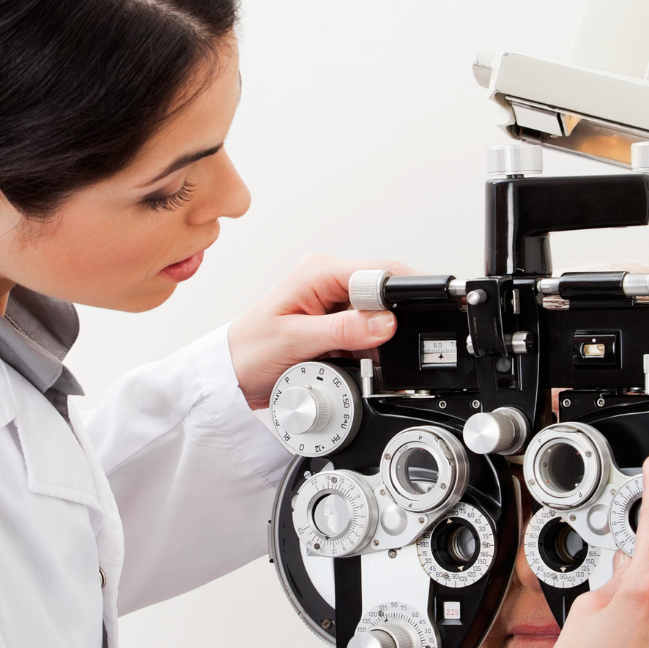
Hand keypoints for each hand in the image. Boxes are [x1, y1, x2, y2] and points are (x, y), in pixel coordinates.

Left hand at [227, 256, 416, 408]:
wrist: (234, 376)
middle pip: (384, 292)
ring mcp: (334, 302)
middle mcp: (329, 281)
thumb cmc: (250, 352)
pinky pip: (368, 331)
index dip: (403, 292)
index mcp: (318, 273)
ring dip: (380, 338)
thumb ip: (343, 330)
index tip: (414, 318)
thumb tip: (385, 321)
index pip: (378, 272)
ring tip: (359, 357)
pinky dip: (371, 349)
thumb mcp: (296, 341)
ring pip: (380, 315)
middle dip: (393, 319)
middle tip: (386, 348)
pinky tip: (357, 361)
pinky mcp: (336, 323)